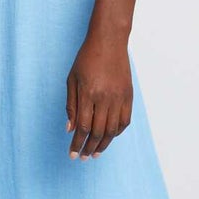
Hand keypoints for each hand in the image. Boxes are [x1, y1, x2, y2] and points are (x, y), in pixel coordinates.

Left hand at [65, 29, 133, 158]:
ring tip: (95, 153)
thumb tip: (70, 130)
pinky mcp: (129, 96)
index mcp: (88, 94)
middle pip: (97, 132)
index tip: (72, 154)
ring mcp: (119, 97)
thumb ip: (71, 105)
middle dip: (89, 148)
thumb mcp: (72, 79)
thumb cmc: (86, 58)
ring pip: (112, 130)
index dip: (77, 143)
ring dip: (103, 144)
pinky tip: (109, 137)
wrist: (109, 41)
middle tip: (83, 157)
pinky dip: (117, 132)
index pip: (82, 127)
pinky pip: (125, 121)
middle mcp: (105, 98)